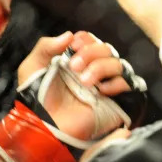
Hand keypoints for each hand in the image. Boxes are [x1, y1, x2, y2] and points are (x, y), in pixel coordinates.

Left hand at [17, 31, 143, 140]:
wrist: (44, 127)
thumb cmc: (36, 100)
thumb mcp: (32, 67)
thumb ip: (46, 46)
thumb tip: (69, 34)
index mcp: (76, 61)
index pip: (91, 40)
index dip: (85, 40)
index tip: (74, 46)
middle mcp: (93, 71)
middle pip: (106, 49)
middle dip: (91, 53)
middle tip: (73, 67)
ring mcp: (106, 87)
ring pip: (118, 64)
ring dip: (101, 67)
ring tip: (84, 82)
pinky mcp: (116, 102)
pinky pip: (129, 84)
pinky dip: (116, 83)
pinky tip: (101, 91)